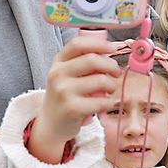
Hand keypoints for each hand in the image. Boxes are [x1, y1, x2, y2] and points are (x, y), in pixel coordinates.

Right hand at [31, 33, 120, 161]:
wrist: (51, 124)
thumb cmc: (65, 96)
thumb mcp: (66, 75)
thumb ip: (83, 62)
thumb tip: (110, 51)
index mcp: (58, 62)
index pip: (78, 44)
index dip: (99, 44)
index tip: (112, 48)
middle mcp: (58, 74)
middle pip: (92, 60)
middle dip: (111, 66)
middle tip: (116, 73)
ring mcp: (64, 91)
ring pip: (101, 80)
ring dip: (112, 85)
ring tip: (109, 90)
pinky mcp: (73, 109)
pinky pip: (102, 101)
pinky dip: (110, 102)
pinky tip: (105, 104)